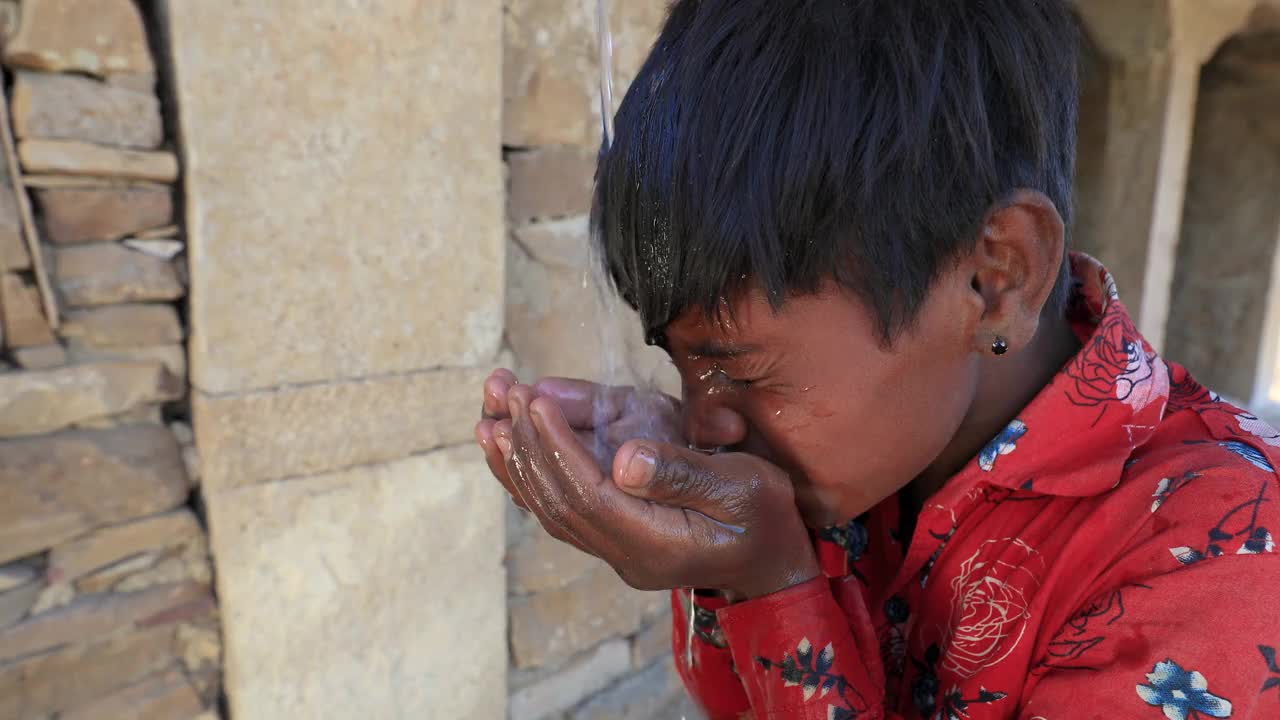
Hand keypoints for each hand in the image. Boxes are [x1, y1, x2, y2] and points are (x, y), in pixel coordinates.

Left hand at [475, 375, 819, 599]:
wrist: (772, 562)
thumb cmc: (765, 518)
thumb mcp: (745, 488)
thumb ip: (684, 474)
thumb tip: (624, 458)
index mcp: (656, 543)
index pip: (589, 495)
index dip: (557, 447)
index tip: (535, 401)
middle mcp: (626, 553)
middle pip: (559, 502)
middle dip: (529, 444)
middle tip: (506, 393)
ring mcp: (615, 551)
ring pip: (550, 509)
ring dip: (517, 460)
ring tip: (490, 414)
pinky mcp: (612, 538)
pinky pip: (558, 510)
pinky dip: (529, 476)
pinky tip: (508, 445)